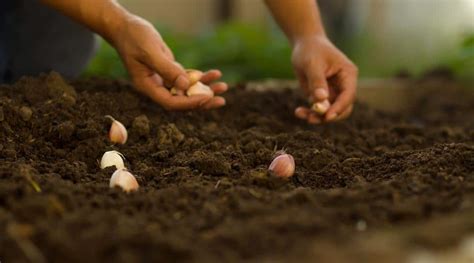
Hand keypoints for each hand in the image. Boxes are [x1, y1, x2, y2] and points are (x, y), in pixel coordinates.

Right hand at [111, 16, 226, 109]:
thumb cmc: (134, 37)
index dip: (189, 103)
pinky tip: (215, 74)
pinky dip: (201, 77)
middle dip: (202, 101)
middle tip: (221, 101)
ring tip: (224, 86)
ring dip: (206, 89)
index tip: (206, 98)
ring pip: (188, 90)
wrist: (125, 27)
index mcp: (147, 87)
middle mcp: (156, 87)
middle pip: (182, 101)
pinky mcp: (169, 71)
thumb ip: (167, 69)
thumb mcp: (150, 52)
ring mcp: (164, 80)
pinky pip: (188, 78)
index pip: (171, 102)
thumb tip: (186, 86)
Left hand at [291, 36, 357, 123]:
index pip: (348, 95)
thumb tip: (321, 99)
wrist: (304, 45)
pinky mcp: (322, 96)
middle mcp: (344, 86)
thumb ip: (317, 81)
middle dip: (328, 116)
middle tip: (311, 119)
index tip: (327, 116)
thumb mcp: (312, 63)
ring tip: (300, 113)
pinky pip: (319, 109)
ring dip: (316, 116)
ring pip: (330, 111)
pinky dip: (309, 112)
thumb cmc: (311, 50)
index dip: (339, 107)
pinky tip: (298, 111)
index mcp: (348, 74)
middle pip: (343, 108)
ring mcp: (334, 92)